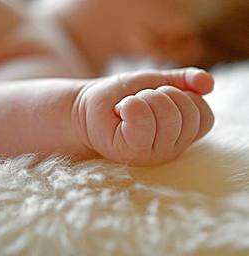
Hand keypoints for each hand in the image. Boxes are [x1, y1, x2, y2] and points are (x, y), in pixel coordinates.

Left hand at [72, 67, 213, 165]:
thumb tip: (208, 83)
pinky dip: (131, 108)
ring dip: (144, 99)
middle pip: (187, 114)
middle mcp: (171, 148)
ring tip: (128, 107)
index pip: (203, 115)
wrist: (88, 105)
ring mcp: (152, 154)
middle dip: (161, 94)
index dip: (182, 96)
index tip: (157, 94)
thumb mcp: (155, 81)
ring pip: (167, 117)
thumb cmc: (121, 96)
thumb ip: (183, 81)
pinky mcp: (131, 153)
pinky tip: (121, 112)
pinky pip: (143, 125)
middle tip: (139, 100)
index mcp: (181, 133)